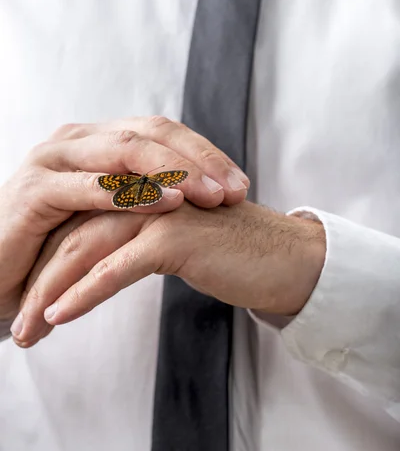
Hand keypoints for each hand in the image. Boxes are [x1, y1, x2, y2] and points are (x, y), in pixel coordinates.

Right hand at [0, 116, 248, 322]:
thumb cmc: (57, 242)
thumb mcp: (108, 213)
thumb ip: (143, 196)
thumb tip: (200, 198)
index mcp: (99, 140)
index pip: (161, 131)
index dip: (204, 153)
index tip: (239, 183)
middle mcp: (78, 141)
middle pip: (150, 134)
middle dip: (197, 160)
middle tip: (232, 190)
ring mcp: (54, 160)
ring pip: (124, 152)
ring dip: (173, 173)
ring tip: (210, 196)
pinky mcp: (36, 190)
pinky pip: (90, 187)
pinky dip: (131, 194)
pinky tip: (166, 204)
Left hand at [15, 202, 325, 346]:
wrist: (287, 257)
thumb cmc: (232, 249)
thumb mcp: (175, 234)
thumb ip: (137, 233)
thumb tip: (98, 260)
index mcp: (142, 187)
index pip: (79, 218)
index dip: (47, 258)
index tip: (27, 294)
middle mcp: (145, 192)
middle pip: (72, 232)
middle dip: (38, 280)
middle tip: (16, 321)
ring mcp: (159, 211)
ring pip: (85, 249)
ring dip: (50, 292)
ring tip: (26, 330)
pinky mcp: (174, 237)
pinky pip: (116, 268)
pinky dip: (83, 294)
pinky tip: (59, 317)